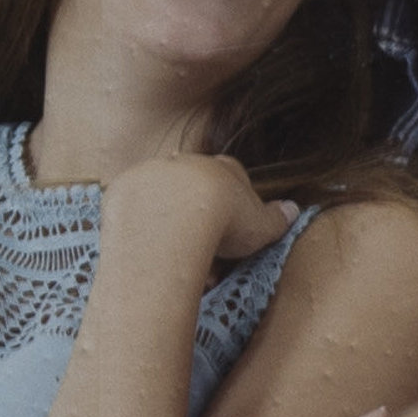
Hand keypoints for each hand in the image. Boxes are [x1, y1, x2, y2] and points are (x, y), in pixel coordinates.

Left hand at [89, 151, 270, 275]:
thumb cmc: (225, 221)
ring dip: (164, 217)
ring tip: (171, 252)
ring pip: (160, 194)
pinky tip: (142, 246)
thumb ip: (277, 218)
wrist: (174, 218)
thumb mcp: (261, 225)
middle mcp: (187, 164)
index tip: (229, 227)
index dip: (230, 203)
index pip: (230, 177)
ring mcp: (153, 173)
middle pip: (192, 184)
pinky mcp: (124, 189)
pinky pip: (131, 206)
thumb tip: (293, 210)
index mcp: (221, 168)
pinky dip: (137, 223)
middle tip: (199, 245)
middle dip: (195, 210)